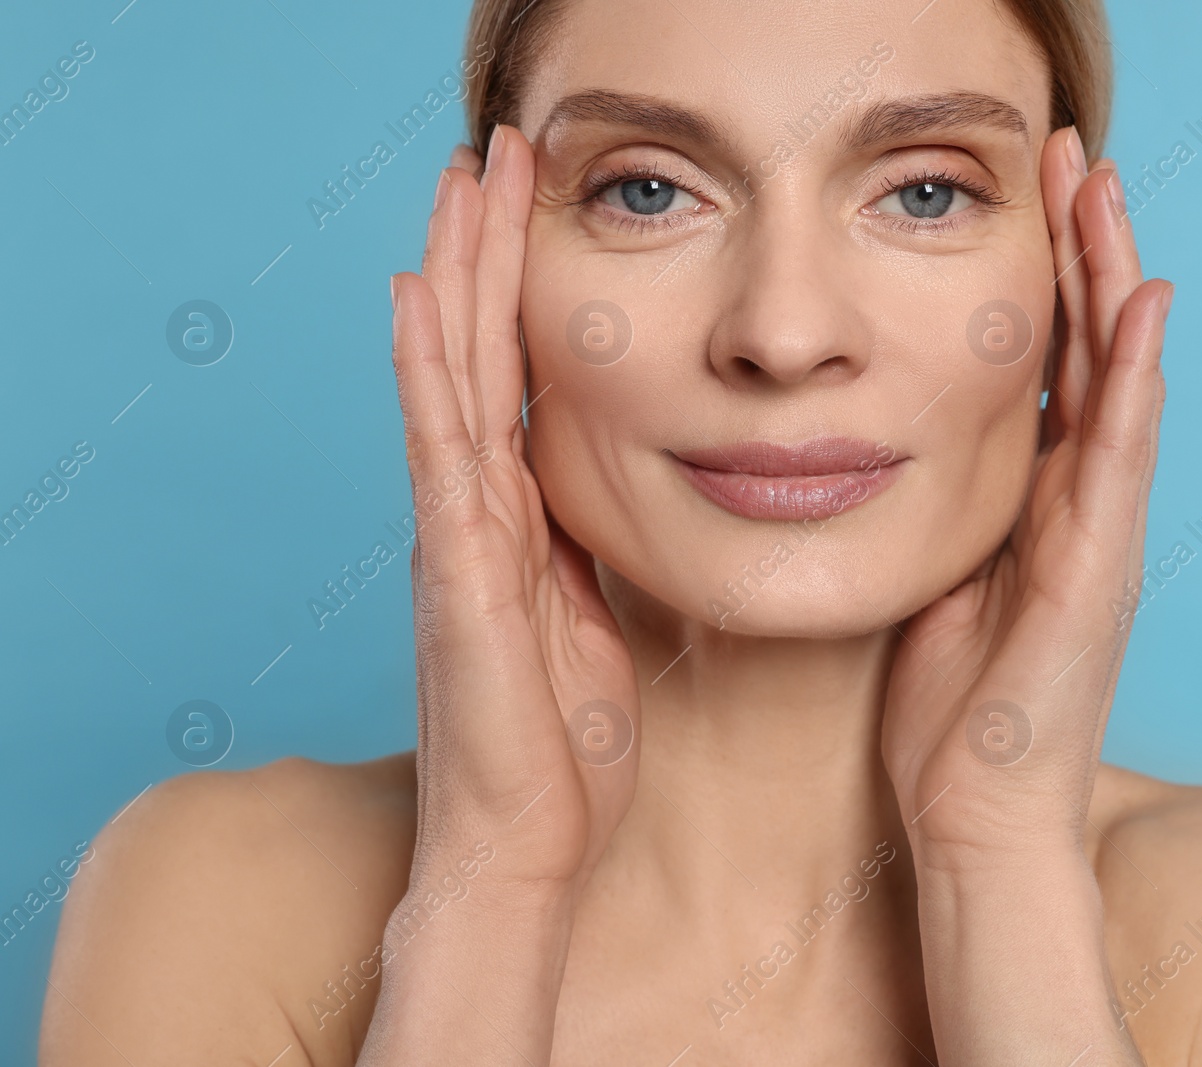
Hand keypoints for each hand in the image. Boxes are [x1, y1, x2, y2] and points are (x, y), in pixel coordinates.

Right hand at [390, 124, 639, 891]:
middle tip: (498, 148)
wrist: (524, 842)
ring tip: (464, 178)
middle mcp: (475, 511)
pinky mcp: (458, 571)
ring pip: (453, 377)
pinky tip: (422, 295)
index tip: (537, 206)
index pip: (515, 379)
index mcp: (515, 521)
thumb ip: (586, 553)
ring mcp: (457, 535)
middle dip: (489, 249)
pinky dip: (428, 370)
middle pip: (479, 353)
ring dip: (460, 272)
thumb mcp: (594, 623)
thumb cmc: (561, 745)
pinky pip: (442, 452)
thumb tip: (604, 499)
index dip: (521, 290)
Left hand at [881, 129, 1172, 867]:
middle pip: (1087, 353)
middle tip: (1071, 157)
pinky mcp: (1100, 568)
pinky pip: (1119, 455)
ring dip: (1111, 283)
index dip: (1041, 281)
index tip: (1025, 200)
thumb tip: (902, 457)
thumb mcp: (937, 586)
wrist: (979, 814)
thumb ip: (946, 516)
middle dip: (1081, 253)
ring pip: (1115, 382)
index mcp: (1036, 506)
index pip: (1045, 369)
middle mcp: (1080, 506)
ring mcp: (1100, 533)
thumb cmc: (952, 714)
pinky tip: (1141, 305)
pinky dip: (1132, 378)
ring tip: (1103, 192)